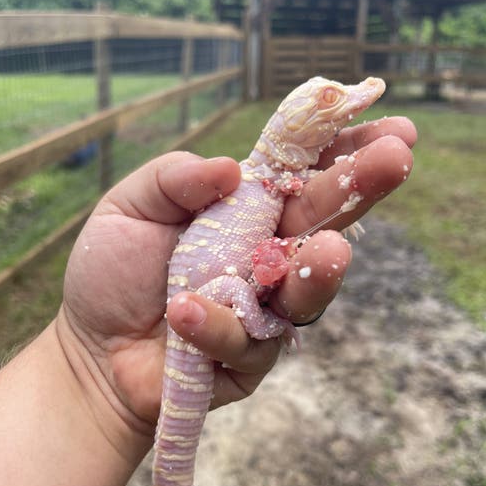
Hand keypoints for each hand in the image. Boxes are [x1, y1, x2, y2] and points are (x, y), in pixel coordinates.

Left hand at [55, 118, 415, 453]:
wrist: (91, 351)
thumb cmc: (113, 273)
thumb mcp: (129, 207)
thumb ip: (172, 178)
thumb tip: (231, 169)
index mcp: (248, 210)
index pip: (305, 173)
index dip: (346, 149)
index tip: (394, 126)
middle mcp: (268, 256)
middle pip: (325, 221)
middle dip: (361, 189)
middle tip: (394, 160)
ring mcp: (265, 309)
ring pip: (307, 292)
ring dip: (320, 271)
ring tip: (329, 253)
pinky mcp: (249, 359)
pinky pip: (244, 341)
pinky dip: (213, 323)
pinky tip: (183, 310)